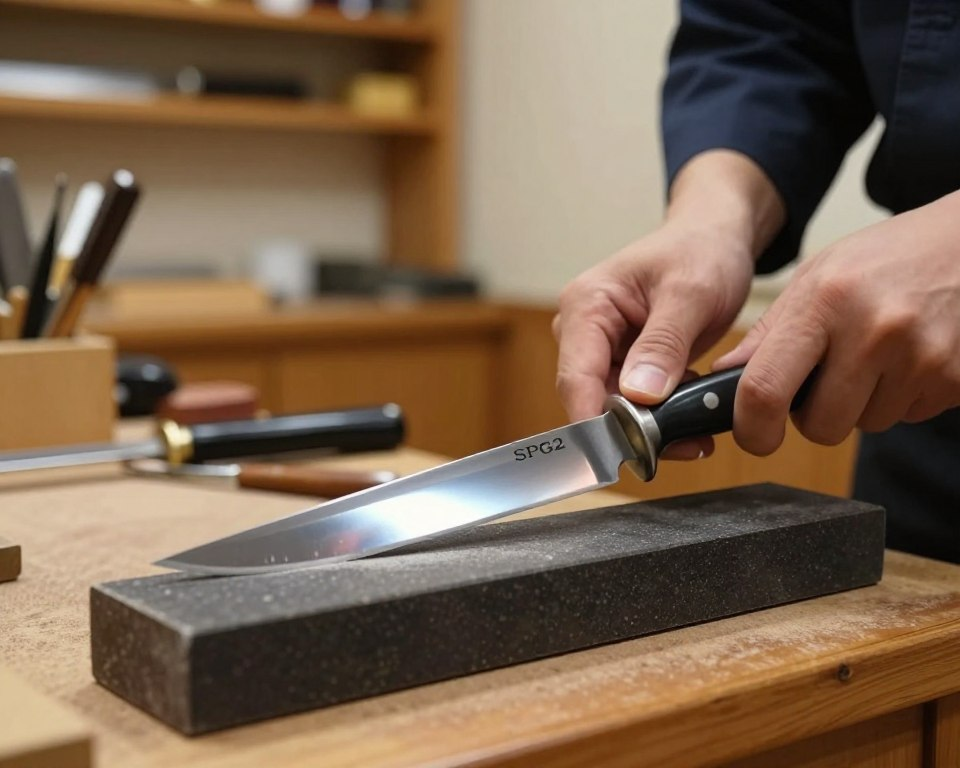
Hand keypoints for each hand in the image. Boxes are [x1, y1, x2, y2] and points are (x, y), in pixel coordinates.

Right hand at [553, 221, 753, 457]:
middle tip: (686, 445)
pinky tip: (695, 419)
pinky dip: (663, 417)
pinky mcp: (623, 364)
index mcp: (586, 306)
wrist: (715, 240)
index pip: (576, 377)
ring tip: (699, 435)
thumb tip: (638, 395)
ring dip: (654, 428)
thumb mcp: (691, 293)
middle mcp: (584, 331)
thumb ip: (664, 343)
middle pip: (593, 399)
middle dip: (635, 429)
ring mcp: (602, 350)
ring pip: (615, 409)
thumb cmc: (700, 251)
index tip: (623, 454)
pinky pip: (634, 405)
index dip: (594, 422)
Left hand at [715, 190, 959, 454]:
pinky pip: (908, 416)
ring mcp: (921, 357)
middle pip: (821, 426)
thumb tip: (724, 378)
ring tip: (879, 353)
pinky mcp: (956, 378)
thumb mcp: (817, 278)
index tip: (754, 435)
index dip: (752, 428)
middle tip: (829, 379)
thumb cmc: (886, 259)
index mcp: (823, 302)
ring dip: (863, 403)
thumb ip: (770, 332)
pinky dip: (902, 396)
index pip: (765, 389)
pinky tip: (910, 355)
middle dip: (816, 416)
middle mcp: (872, 330)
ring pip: (866, 425)